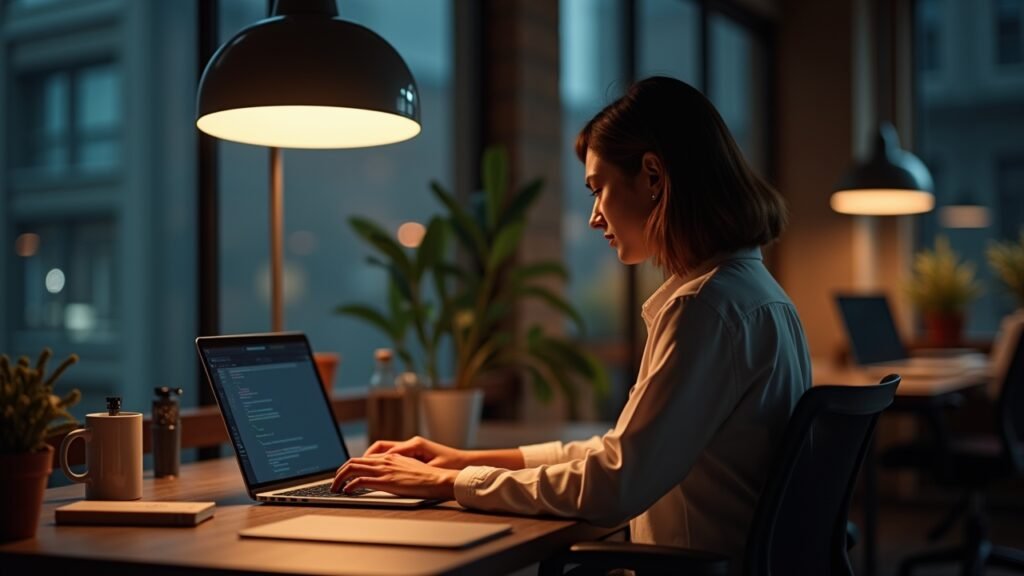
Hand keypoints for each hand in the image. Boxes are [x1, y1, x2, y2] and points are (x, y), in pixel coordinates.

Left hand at [331, 453, 457, 499]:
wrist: (438, 479)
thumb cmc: (428, 477)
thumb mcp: (409, 469)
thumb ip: (395, 469)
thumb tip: (386, 477)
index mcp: (390, 456)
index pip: (363, 459)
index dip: (350, 467)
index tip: (344, 476)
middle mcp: (385, 460)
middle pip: (353, 461)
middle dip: (339, 472)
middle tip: (334, 483)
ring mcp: (385, 470)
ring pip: (353, 469)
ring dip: (340, 479)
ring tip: (335, 488)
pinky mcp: (386, 481)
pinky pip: (361, 481)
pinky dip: (350, 486)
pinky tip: (347, 491)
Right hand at [363, 435, 466, 468]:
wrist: (463, 464)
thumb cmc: (450, 465)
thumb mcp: (429, 468)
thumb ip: (410, 468)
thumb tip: (390, 468)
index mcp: (413, 446)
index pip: (384, 451)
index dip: (369, 461)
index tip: (355, 469)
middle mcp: (410, 444)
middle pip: (379, 448)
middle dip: (364, 458)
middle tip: (350, 470)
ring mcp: (411, 448)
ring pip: (384, 451)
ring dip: (372, 460)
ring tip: (358, 471)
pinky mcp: (413, 453)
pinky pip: (392, 456)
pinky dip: (382, 462)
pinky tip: (377, 472)